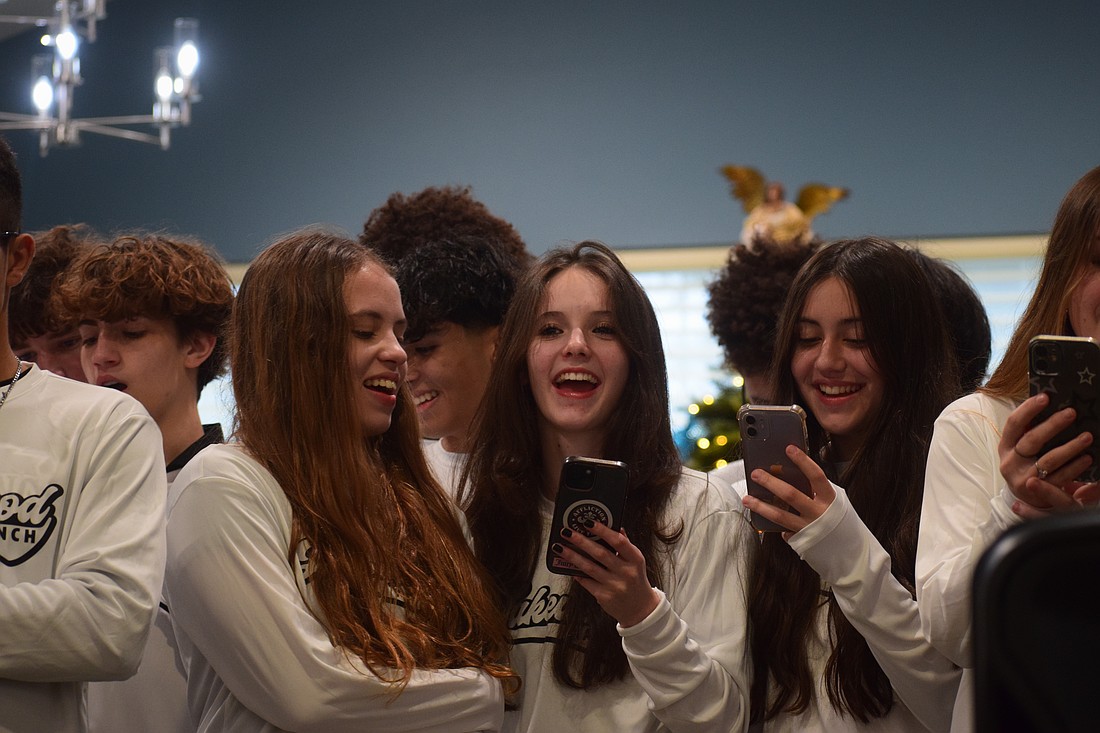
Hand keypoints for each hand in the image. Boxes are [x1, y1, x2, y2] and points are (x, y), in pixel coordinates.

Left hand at [551, 522, 658, 627]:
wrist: (640, 609)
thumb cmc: (635, 580)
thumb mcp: (635, 561)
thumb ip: (625, 545)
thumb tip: (615, 526)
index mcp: (635, 559)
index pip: (619, 541)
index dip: (603, 530)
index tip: (588, 522)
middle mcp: (626, 572)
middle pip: (600, 553)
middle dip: (581, 541)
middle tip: (566, 531)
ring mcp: (615, 586)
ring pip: (589, 567)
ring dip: (572, 556)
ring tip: (559, 547)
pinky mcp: (604, 596)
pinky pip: (586, 581)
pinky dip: (576, 572)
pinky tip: (567, 565)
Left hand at [741, 445, 834, 539]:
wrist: (853, 553)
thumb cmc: (839, 520)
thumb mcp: (834, 502)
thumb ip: (816, 491)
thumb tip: (790, 475)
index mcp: (830, 499)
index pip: (816, 476)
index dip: (803, 461)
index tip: (788, 448)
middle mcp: (819, 514)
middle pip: (791, 495)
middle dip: (771, 483)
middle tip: (756, 473)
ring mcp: (809, 528)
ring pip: (780, 516)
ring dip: (761, 506)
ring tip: (747, 498)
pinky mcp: (801, 541)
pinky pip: (783, 531)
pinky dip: (773, 525)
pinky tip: (761, 520)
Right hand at [998, 392, 1094, 515]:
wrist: (1025, 498)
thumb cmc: (1026, 464)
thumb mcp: (1019, 448)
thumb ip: (1028, 431)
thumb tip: (1049, 405)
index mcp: (1005, 446)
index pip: (1014, 423)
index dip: (1028, 409)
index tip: (1045, 397)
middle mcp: (1010, 462)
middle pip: (1031, 440)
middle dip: (1052, 425)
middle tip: (1072, 413)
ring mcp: (1023, 478)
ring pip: (1048, 460)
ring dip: (1070, 447)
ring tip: (1087, 436)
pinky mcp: (1038, 493)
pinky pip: (1060, 477)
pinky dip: (1075, 467)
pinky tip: (1087, 458)